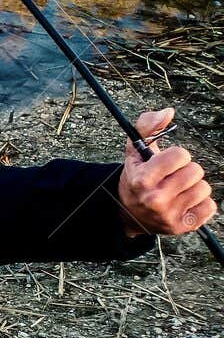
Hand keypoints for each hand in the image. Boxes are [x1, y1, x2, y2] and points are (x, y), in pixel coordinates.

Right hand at [118, 108, 215, 236]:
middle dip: (186, 171)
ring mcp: (170, 214)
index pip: (181, 155)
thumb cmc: (136, 178)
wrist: (128, 214)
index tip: (167, 163)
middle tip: (172, 177)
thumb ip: (148, 127)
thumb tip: (168, 112)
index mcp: (143, 179)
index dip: (176, 156)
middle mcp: (155, 198)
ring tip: (178, 190)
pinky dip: (201, 203)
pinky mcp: (183, 226)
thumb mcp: (134, 151)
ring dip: (194, 187)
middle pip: (195, 171)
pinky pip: (210, 206)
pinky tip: (185, 203)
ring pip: (204, 188)